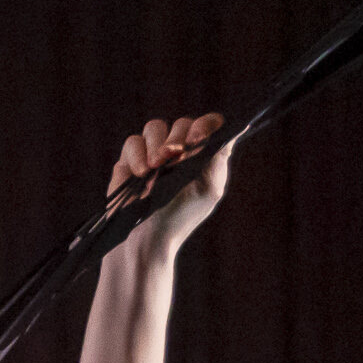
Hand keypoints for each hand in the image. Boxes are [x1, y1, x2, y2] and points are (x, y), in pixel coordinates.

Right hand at [111, 113, 232, 270]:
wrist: (146, 239)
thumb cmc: (180, 218)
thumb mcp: (209, 189)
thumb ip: (218, 158)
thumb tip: (232, 131)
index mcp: (201, 155)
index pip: (209, 124)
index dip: (204, 125)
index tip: (197, 139)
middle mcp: (178, 150)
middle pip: (181, 123)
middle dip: (176, 138)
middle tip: (171, 157)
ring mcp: (153, 153)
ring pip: (154, 127)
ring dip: (155, 144)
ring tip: (154, 167)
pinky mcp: (130, 161)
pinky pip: (132, 143)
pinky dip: (136, 155)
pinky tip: (140, 173)